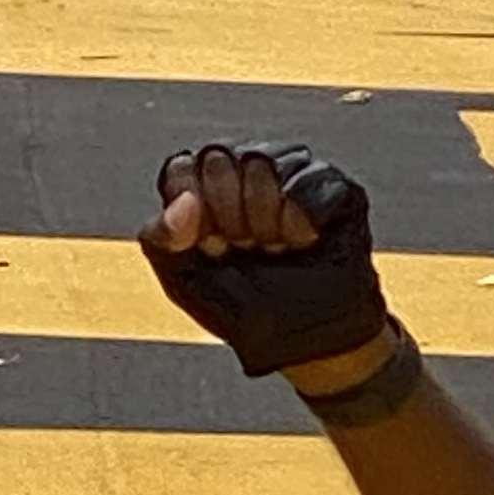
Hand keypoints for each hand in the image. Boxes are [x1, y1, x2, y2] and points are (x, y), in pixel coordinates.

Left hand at [138, 143, 391, 380]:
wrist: (301, 337)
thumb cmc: (242, 306)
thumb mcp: (183, 281)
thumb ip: (160, 239)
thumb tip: (185, 200)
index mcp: (204, 189)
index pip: (181, 166)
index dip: (191, 207)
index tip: (207, 245)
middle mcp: (245, 171)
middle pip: (218, 157)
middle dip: (227, 216)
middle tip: (245, 248)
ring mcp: (291, 171)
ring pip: (262, 161)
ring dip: (263, 222)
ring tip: (276, 248)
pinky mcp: (332, 182)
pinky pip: (305, 181)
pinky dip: (300, 221)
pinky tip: (304, 241)